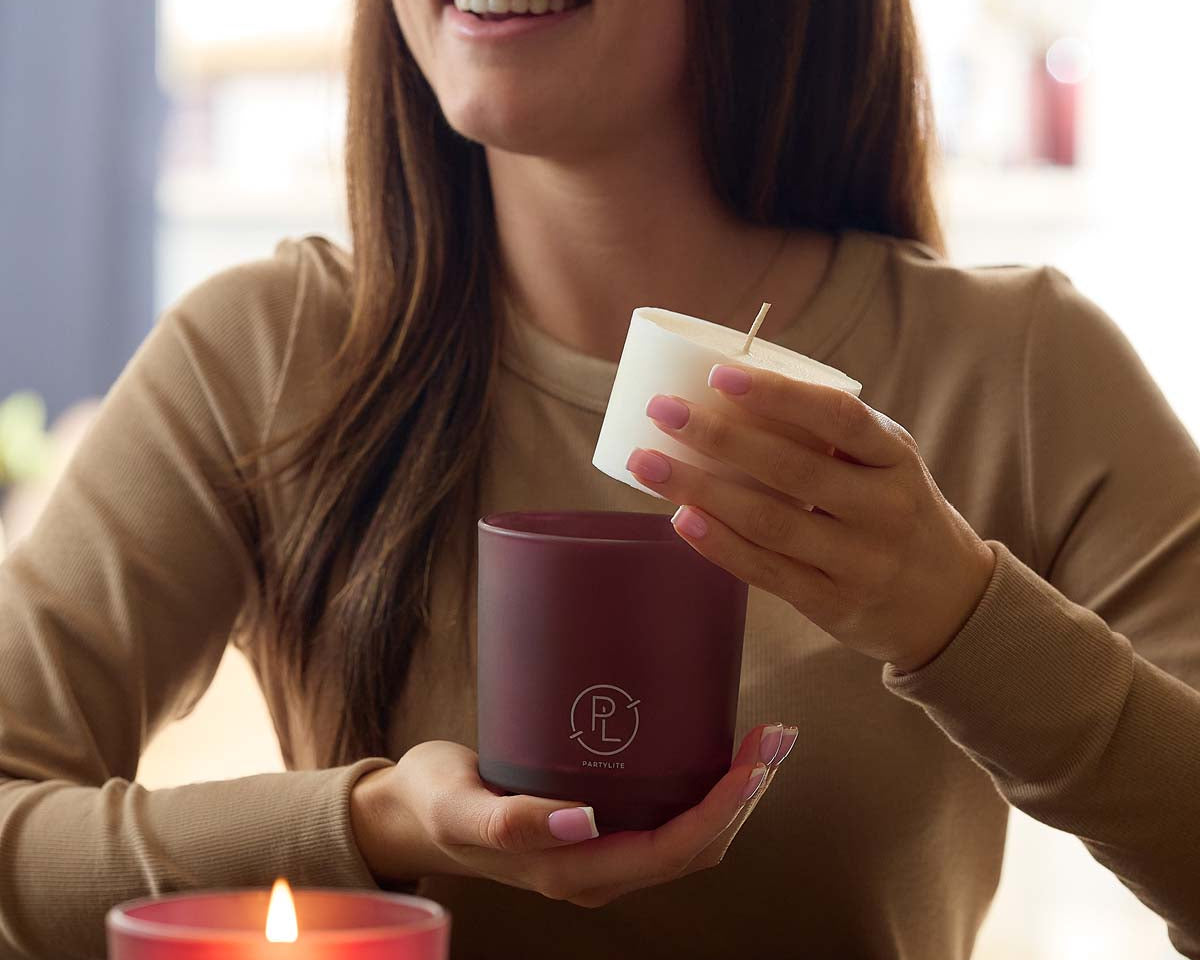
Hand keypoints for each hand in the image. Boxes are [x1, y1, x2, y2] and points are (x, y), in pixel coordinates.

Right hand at [350, 723, 793, 906]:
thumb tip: (581, 821)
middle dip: (744, 796)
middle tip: (777, 736)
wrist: (412, 814)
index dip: (722, 809)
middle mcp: (597, 873)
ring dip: (734, 794)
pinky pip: (668, 821)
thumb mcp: (460, 808)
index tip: (753, 760)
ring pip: (690, 838)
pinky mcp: (599, 829)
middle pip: (695, 847)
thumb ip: (512, 821)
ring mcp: (601, 855)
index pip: (672, 850)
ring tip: (765, 741)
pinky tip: (716, 750)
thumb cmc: (435, 802)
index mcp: (574, 874)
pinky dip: (705, 790)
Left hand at [627, 364, 995, 671]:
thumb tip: (728, 393)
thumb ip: (829, 437)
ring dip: (701, 491)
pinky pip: (767, 572)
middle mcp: (884, 509)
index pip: (838, 417)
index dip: (778, 395)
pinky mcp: (834, 605)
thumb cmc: (896, 511)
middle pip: (792, 469)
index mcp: (895, 457)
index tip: (718, 375)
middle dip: (719, 437)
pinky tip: (682, 519)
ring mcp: (860, 562)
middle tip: (663, 411)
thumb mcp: (886, 465)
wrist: (949, 603)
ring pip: (770, 522)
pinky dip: (719, 544)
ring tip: (647, 464)